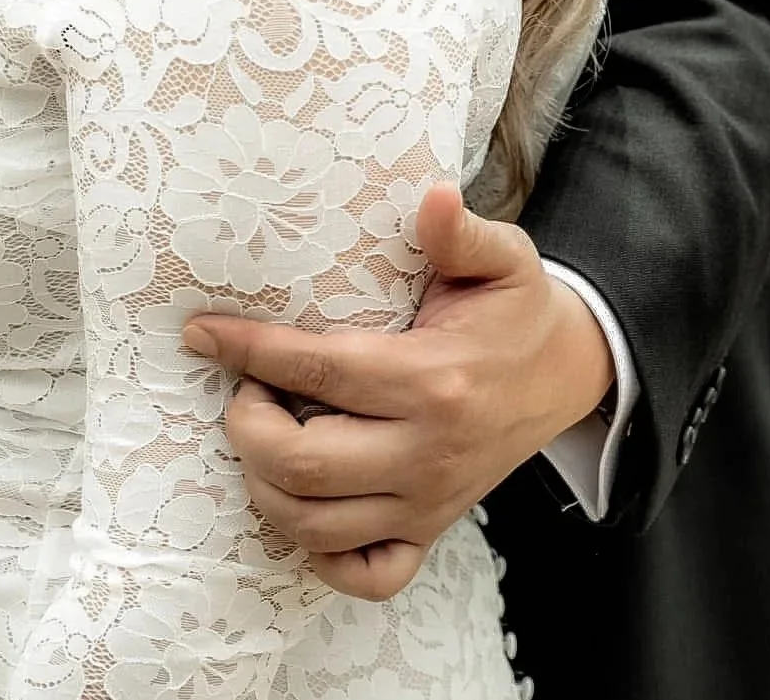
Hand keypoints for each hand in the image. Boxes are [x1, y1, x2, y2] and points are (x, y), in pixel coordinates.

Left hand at [180, 184, 613, 600]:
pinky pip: (364, 574)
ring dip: (266, 483)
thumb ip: (462, 233)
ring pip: (314, 525)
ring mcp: (427, 503)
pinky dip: (321, 553)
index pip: (319, 369)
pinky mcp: (430, 531)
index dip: (249, 349)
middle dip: (248, 425)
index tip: (202, 333)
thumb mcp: (505, 259)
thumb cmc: (517, 311)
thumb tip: (432, 197)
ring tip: (268, 431)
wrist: (567, 373)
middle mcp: (426, 453)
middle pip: (302, 464)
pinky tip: (306, 502)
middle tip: (248, 388)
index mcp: (434, 379)